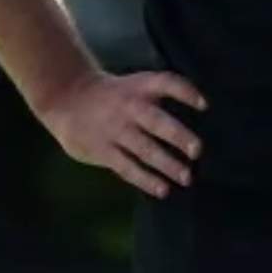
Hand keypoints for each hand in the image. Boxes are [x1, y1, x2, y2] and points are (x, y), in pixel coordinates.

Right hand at [33, 71, 206, 198]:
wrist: (67, 97)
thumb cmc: (112, 96)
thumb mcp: (133, 85)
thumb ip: (157, 97)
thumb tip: (198, 116)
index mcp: (139, 87)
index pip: (166, 83)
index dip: (185, 92)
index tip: (204, 105)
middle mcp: (128, 106)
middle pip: (156, 121)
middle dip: (178, 135)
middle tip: (197, 150)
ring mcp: (115, 129)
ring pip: (144, 149)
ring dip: (167, 164)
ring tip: (186, 177)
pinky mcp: (103, 149)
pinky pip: (127, 167)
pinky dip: (145, 179)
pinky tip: (162, 189)